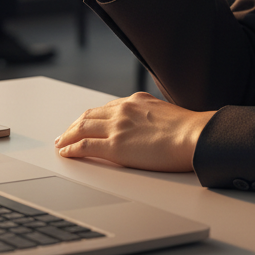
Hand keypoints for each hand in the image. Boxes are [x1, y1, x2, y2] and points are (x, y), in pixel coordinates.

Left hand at [54, 93, 214, 172]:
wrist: (193, 135)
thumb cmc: (187, 129)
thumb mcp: (166, 113)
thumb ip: (151, 116)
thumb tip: (150, 125)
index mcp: (136, 101)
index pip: (106, 108)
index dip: (92, 117)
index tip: (85, 123)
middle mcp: (123, 110)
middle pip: (89, 115)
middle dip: (74, 125)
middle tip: (66, 133)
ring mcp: (117, 127)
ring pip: (82, 128)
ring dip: (68, 136)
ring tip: (61, 143)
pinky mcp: (115, 147)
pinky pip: (84, 146)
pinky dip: (72, 148)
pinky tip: (66, 153)